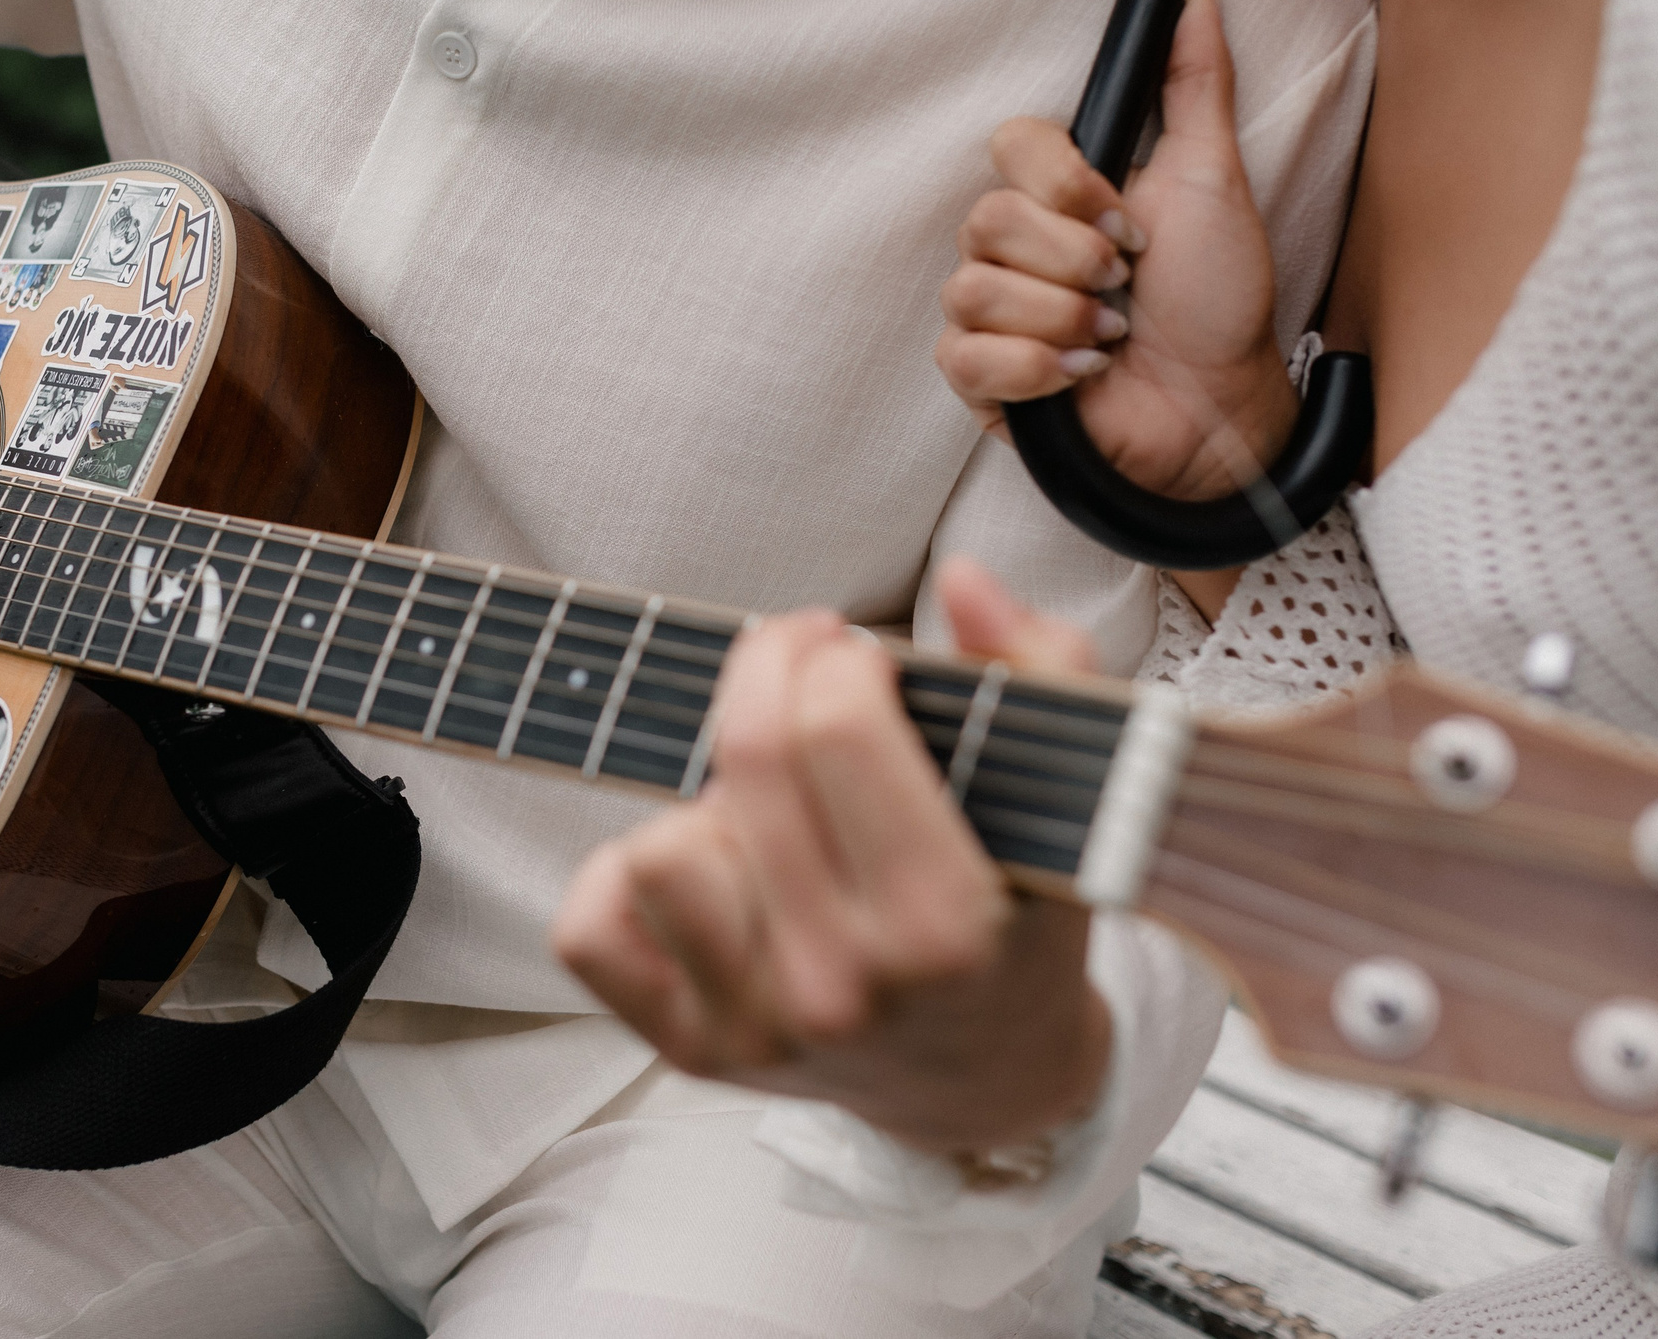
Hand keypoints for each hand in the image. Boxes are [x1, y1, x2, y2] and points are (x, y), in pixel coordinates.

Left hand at [551, 560, 1111, 1155]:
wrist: (991, 1078)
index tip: (858, 653)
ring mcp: (757, 1028)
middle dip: (768, 671)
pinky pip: (589, 928)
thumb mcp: (1068, 802)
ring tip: (770, 806)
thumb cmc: (1019, 919)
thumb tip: (964, 579)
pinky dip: (622, 880)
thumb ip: (1043, 673)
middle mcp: (845, 988)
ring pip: (659, 845)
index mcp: (946, 927)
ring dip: (705, 799)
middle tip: (802, 666)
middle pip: (749, 759)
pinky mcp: (688, 1049)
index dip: (837, 654)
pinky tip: (704, 863)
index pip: (838, 728)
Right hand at [935, 0, 1296, 499]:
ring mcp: (991, 316)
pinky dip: (1034, 368)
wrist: (1221, 407)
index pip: (1009, 146)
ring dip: (1062, 317)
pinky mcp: (982, 380)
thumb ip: (1196, 83)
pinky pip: (964, 356)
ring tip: (1111, 338)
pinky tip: (1081, 376)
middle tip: (1126, 285)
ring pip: (972, 290)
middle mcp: (1014, 249)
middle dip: (1073, 260)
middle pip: (985, 220)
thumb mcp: (1214, 178)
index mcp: (1058, 195)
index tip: (1127, 220)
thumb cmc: (1219, 302)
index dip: (1064, 185)